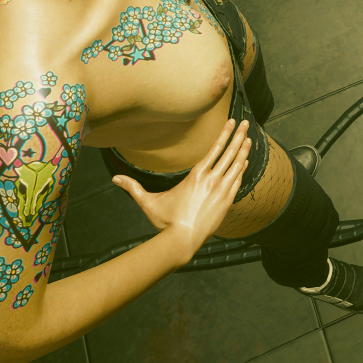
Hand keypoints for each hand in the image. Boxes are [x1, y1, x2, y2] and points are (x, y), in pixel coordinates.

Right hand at [112, 119, 250, 257]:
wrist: (183, 241)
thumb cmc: (166, 222)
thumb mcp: (148, 202)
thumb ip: (133, 188)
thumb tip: (114, 179)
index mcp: (197, 175)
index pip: (215, 149)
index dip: (224, 134)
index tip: (231, 121)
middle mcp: (213, 180)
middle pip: (230, 152)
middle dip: (239, 135)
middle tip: (246, 123)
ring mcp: (223, 191)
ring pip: (237, 165)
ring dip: (244, 150)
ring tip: (248, 138)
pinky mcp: (227, 203)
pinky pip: (238, 181)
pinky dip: (242, 169)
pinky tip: (245, 162)